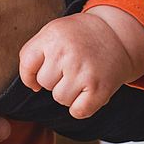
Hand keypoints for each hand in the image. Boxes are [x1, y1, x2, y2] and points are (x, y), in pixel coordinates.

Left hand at [18, 10, 136, 118]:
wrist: (117, 34)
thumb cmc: (81, 35)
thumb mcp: (54, 31)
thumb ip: (36, 51)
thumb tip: (31, 84)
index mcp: (53, 36)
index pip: (27, 64)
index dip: (29, 76)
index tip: (36, 78)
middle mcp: (67, 53)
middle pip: (45, 83)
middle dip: (54, 80)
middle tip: (69, 68)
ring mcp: (84, 72)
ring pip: (60, 98)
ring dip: (68, 93)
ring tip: (80, 77)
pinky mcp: (100, 89)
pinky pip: (78, 111)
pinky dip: (81, 108)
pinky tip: (87, 92)